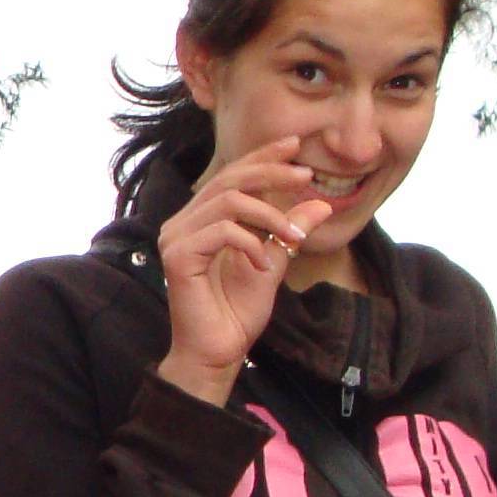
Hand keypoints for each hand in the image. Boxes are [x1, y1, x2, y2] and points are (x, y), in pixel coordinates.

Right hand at [154, 140, 330, 401]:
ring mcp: (175, 237)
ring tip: (293, 239)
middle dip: (271, 172)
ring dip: (270, 216)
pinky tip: (263, 263)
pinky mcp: (177, 256)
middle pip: (229, 179)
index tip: (295, 144)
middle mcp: (182, 222)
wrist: (218, 351)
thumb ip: (288, 231)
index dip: (263, 156)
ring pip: (228, 202)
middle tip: (305, 176)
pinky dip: (250, 242)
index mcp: (200, 219)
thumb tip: (320, 203)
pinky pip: (222, 230)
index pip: (232, 175)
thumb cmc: (238, 311)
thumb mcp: (273, 262)